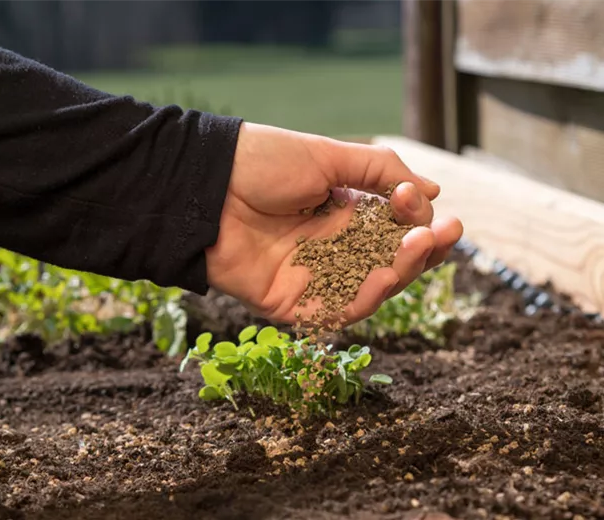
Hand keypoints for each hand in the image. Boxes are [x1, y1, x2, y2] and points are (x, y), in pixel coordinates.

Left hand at [205, 122, 462, 325]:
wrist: (205, 185)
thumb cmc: (263, 164)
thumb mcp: (329, 156)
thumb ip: (382, 172)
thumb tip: (435, 190)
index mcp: (345, 214)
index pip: (396, 229)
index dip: (417, 220)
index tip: (419, 200)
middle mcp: (334, 249)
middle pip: (392, 263)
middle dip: (423, 250)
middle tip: (445, 233)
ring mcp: (315, 279)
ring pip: (372, 290)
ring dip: (402, 271)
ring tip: (418, 246)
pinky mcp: (292, 304)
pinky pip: (336, 312)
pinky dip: (364, 299)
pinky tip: (384, 275)